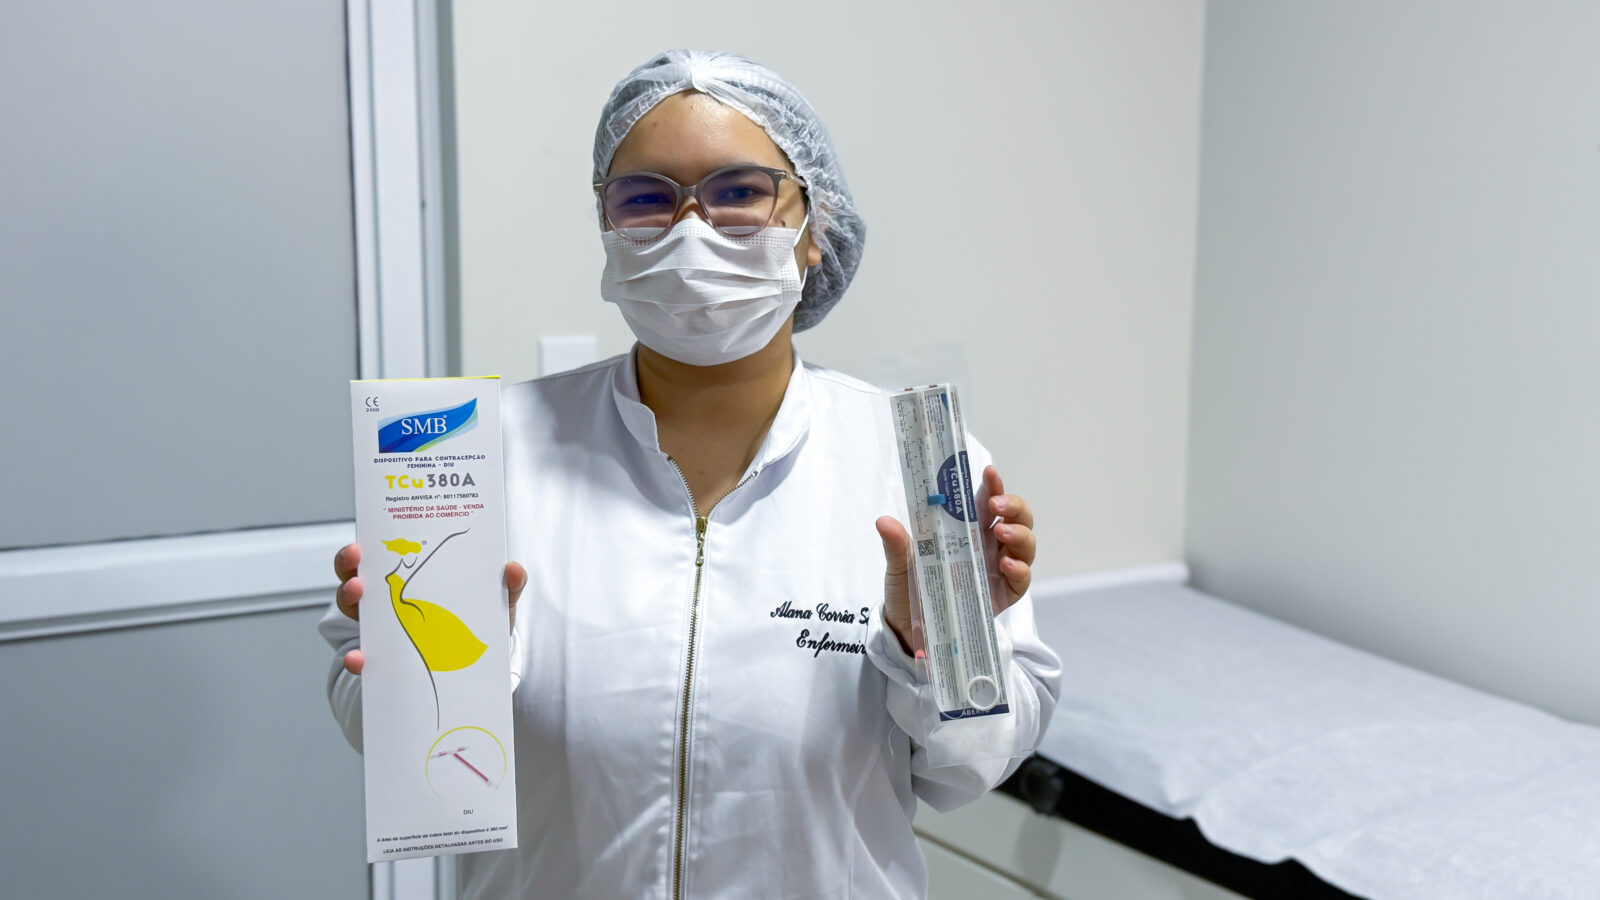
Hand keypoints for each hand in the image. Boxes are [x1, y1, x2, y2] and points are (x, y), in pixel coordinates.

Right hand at [332, 542, 527, 675]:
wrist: (480, 668)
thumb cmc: (482, 623)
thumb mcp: (496, 603)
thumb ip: (508, 587)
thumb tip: (513, 569)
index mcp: (411, 575)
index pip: (377, 553)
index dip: (363, 546)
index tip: (363, 542)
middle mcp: (387, 596)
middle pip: (354, 573)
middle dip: (349, 564)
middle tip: (357, 559)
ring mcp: (381, 626)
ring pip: (351, 607)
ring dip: (348, 597)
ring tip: (358, 592)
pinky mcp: (382, 658)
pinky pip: (363, 657)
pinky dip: (357, 658)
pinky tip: (360, 659)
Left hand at [876, 465, 1035, 653]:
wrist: (909, 628)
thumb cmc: (909, 588)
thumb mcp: (899, 564)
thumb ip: (896, 544)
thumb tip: (884, 522)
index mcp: (967, 529)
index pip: (988, 500)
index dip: (993, 485)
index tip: (989, 473)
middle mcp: (988, 545)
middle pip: (1017, 517)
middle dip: (1014, 506)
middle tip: (996, 506)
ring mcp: (999, 569)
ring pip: (1026, 544)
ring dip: (1019, 534)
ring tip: (1002, 533)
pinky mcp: (1004, 594)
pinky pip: (1022, 579)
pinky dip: (1020, 569)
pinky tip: (1006, 565)